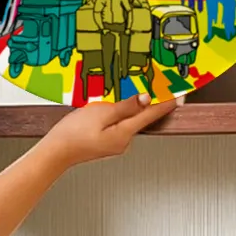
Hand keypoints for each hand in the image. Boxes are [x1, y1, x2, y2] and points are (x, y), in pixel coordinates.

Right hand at [42, 93, 180, 168]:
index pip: (152, 114)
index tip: (179, 92)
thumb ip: (126, 106)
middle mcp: (124, 141)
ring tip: (125, 92)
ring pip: (129, 120)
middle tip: (154, 84)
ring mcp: (116, 143)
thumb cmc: (72, 134)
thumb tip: (146, 99)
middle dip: (147, 101)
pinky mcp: (107, 142)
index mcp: (125, 133)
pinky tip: (108, 107)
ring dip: (130, 106)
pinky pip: (119, 124)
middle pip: (142, 116)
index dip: (166, 101)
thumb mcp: (100, 112)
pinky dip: (118, 113)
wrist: (55, 152)